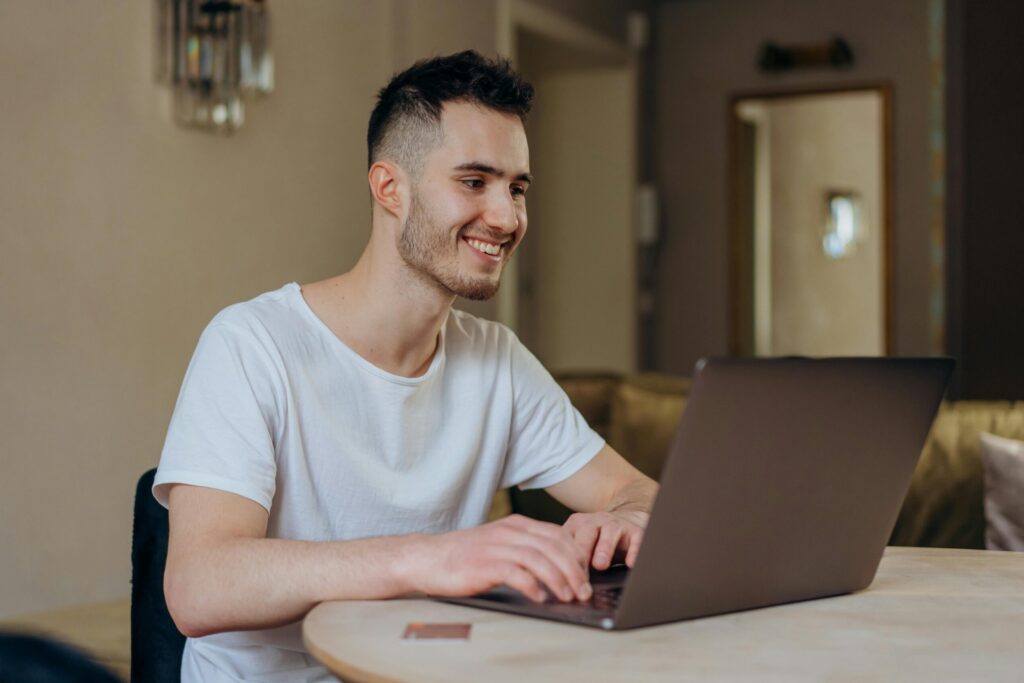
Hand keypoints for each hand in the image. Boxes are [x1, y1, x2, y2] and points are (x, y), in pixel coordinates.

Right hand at [409, 515, 592, 602]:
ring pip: (539, 559)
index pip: (557, 535)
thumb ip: (525, 548)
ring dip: (559, 579)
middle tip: (584, 591)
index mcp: (516, 524)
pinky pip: (516, 573)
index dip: (576, 555)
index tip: (585, 575)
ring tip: (568, 597)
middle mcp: (509, 531)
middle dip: (574, 570)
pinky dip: (532, 586)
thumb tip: (556, 567)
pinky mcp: (484, 564)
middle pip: (554, 546)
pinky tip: (540, 598)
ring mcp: (497, 546)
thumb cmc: (464, 556)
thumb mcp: (499, 543)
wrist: (427, 558)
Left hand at [562, 509, 649, 569]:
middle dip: (582, 549)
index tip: (563, 576)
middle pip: (586, 531)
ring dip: (604, 548)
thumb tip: (562, 585)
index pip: (566, 538)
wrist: (627, 522)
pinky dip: (634, 550)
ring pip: (610, 531)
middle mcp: (596, 521)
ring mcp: (617, 524)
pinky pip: (636, 538)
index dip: (564, 556)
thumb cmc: (599, 541)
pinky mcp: (635, 531)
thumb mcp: (582, 546)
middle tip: (578, 568)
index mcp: (577, 525)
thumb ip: (571, 560)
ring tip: (600, 565)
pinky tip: (631, 563)